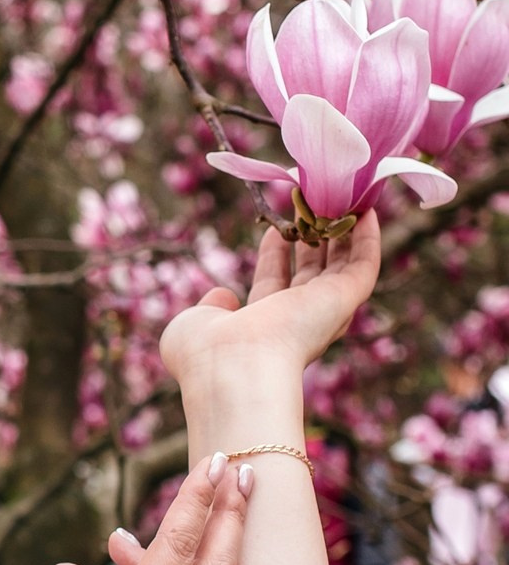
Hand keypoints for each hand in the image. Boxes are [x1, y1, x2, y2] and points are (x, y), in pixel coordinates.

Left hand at [160, 213, 380, 388]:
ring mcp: (322, 312)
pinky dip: (369, 240)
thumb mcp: (194, 324)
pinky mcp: (342, 302)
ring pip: (342, 267)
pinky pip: (364, 267)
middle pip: (312, 273)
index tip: (276, 225)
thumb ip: (209, 308)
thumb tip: (223, 297)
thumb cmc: (205, 352)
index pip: (273, 282)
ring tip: (345, 197)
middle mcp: (295, 321)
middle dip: (314, 238)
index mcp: (261, 326)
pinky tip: (369, 212)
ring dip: (344, 233)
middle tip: (314, 203)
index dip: (275, 252)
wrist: (233, 368)